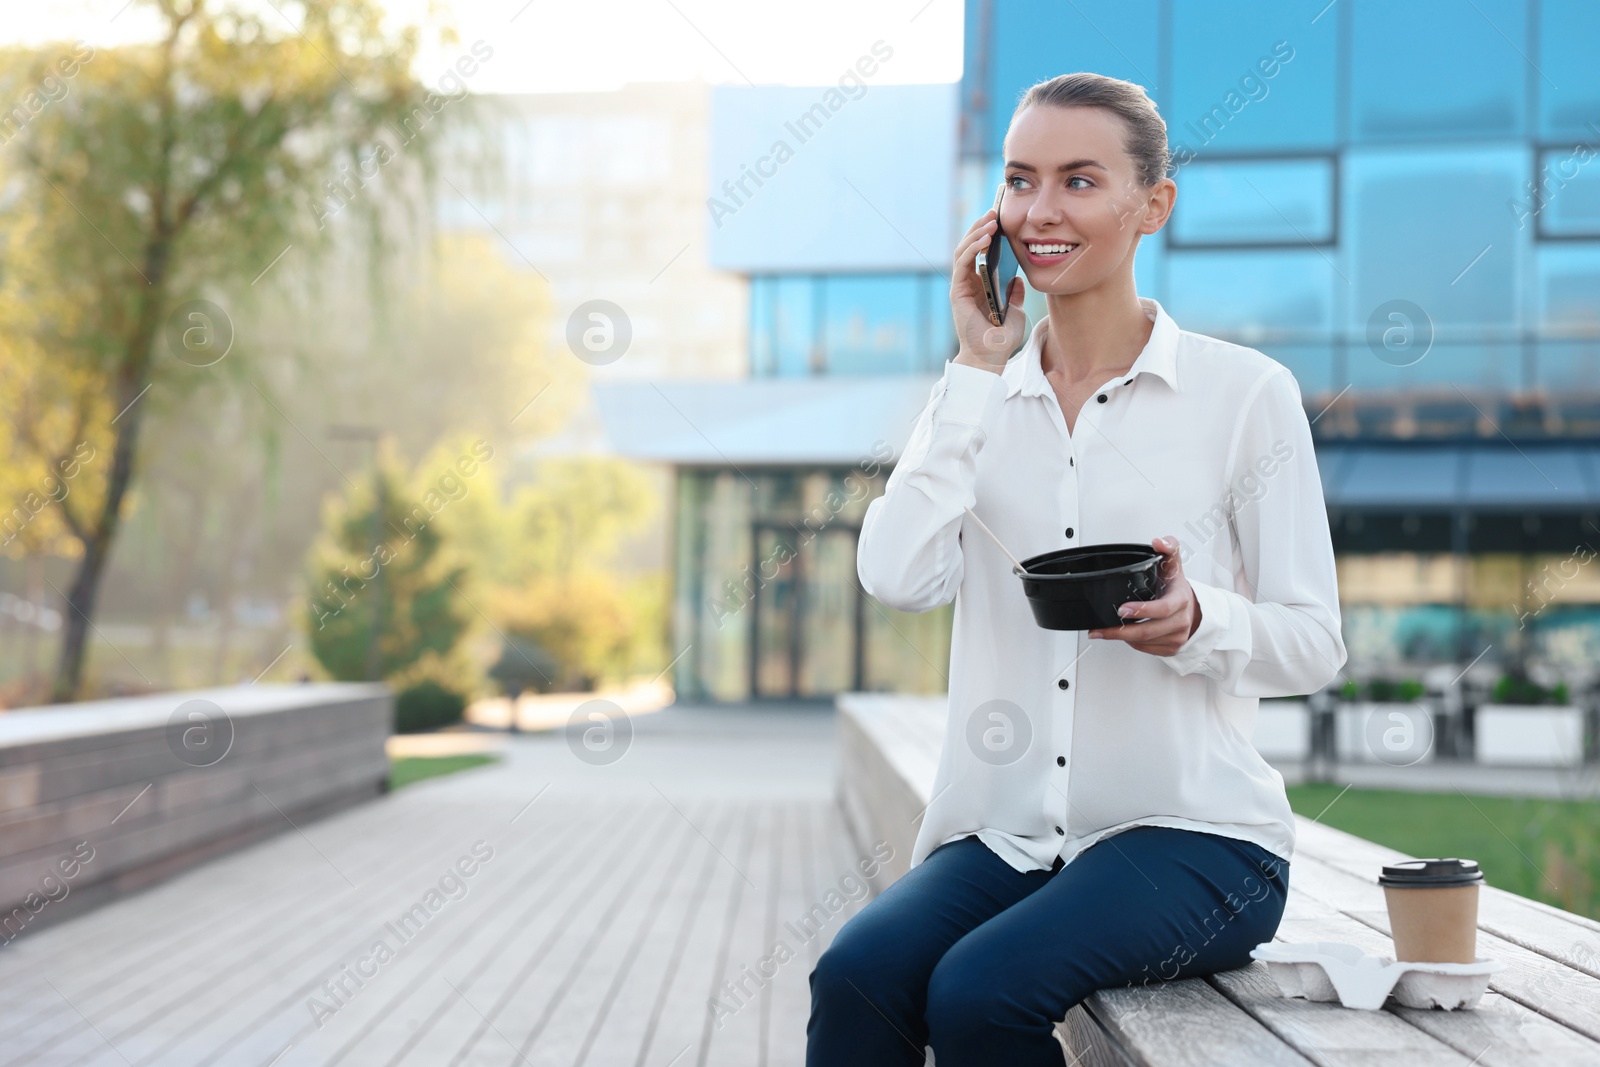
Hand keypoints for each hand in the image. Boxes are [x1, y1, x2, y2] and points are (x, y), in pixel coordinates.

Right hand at [949, 208, 1027, 373]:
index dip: (989, 235)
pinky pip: (962, 262)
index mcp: (980, 284)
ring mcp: (961, 285)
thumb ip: (1015, 294)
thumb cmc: (1001, 338)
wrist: (990, 357)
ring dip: (976, 232)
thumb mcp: (1016, 311)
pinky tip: (985, 237)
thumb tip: (1018, 279)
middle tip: (995, 211)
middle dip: (981, 227)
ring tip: (991, 219)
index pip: (981, 253)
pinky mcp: (958, 290)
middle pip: (970, 246)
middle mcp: (968, 282)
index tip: (1002, 218)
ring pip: (963, 250)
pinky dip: (972, 247)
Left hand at [1088, 536, 1200, 655]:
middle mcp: (1181, 621)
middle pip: (1148, 631)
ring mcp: (1176, 638)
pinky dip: (1131, 644)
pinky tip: (1123, 635)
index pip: (1163, 609)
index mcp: (1180, 600)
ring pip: (1144, 643)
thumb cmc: (1176, 587)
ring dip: (1122, 638)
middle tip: (1101, 629)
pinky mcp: (1171, 649)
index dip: (1143, 610)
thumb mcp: (1173, 565)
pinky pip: (1146, 650)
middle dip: (1121, 631)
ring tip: (1103, 632)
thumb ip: (1168, 547)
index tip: (1122, 609)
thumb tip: (1159, 542)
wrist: (1192, 608)